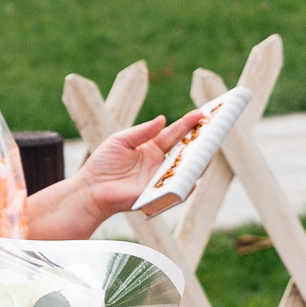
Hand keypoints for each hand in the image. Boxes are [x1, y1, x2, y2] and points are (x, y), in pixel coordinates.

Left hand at [25, 112, 204, 240]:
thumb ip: (143, 132)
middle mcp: (161, 162)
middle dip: (202, 139)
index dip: (189, 123)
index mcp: (153, 147)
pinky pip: (179, 188)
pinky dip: (188, 181)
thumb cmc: (103, 164)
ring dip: (200, 158)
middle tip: (214, 127)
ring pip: (188, 168)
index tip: (203, 113)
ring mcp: (161, 178)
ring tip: (209, 146)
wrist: (91, 189)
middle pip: (187, 149)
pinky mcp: (159, 193)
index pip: (176, 133)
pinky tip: (195, 170)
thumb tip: (163, 119)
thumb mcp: (121, 140)